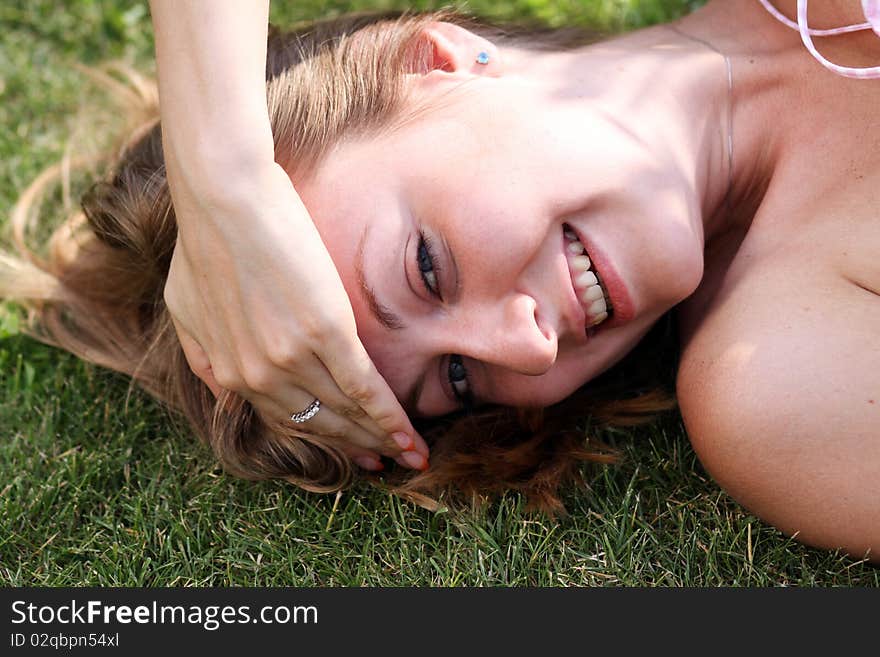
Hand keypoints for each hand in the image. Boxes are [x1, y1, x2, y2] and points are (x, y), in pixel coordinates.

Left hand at [163, 158, 427, 470]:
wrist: (223, 195)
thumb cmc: (204, 240)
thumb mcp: (185, 309)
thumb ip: (203, 356)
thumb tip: (226, 391)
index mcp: (233, 372)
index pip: (286, 422)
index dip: (323, 440)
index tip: (351, 450)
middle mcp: (263, 375)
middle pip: (320, 426)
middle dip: (358, 448)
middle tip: (385, 461)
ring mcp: (294, 356)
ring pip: (347, 412)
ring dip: (382, 438)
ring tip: (411, 452)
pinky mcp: (325, 332)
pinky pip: (364, 386)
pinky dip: (390, 416)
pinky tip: (411, 433)